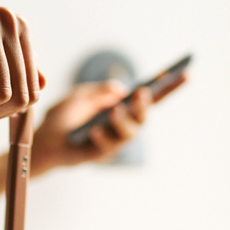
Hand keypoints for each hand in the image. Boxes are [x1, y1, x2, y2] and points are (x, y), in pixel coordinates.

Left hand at [30, 73, 187, 174]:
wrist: (43, 140)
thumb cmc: (64, 116)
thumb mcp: (80, 95)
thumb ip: (99, 90)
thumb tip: (122, 89)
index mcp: (122, 106)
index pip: (150, 96)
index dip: (169, 87)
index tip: (186, 74)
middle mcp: (123, 124)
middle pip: (144, 116)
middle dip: (145, 105)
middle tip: (142, 93)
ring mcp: (114, 141)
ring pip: (130, 133)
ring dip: (124, 121)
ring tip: (113, 112)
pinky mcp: (101, 155)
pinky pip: (107, 147)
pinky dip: (102, 137)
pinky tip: (94, 130)